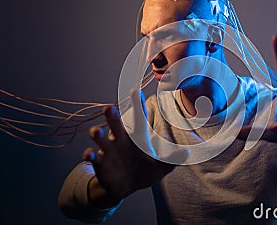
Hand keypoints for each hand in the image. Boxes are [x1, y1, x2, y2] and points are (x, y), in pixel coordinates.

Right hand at [83, 89, 188, 207]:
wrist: (127, 186)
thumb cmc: (145, 170)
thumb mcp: (160, 166)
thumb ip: (172, 159)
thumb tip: (187, 153)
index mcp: (137, 137)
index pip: (138, 117)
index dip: (137, 104)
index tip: (135, 90)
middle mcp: (121, 139)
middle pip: (115, 123)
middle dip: (112, 115)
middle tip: (110, 108)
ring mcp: (108, 150)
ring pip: (99, 137)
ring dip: (96, 133)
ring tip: (97, 132)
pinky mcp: (100, 163)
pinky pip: (92, 156)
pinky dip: (89, 155)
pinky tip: (89, 155)